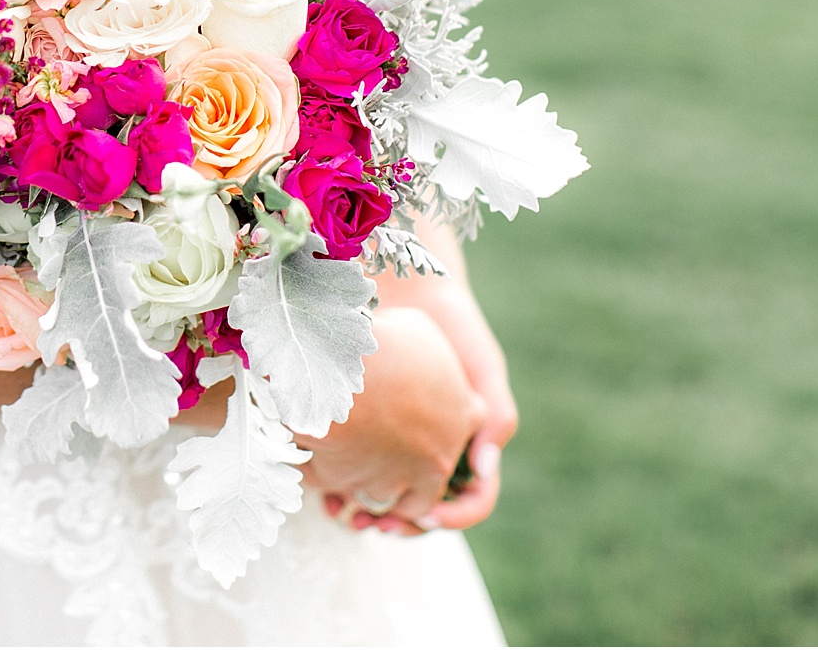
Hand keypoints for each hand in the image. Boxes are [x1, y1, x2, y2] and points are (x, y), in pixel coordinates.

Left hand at [324, 233, 518, 535]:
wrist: (412, 292)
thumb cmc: (454, 330)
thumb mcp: (483, 367)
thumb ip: (495, 417)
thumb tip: (484, 467)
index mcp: (467, 443)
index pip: (466, 503)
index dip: (451, 516)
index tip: (426, 516)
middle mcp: (433, 449)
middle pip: (419, 512)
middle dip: (398, 524)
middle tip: (371, 525)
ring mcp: (399, 443)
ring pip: (383, 500)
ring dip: (365, 514)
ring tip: (343, 514)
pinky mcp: (362, 432)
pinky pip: (349, 473)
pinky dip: (339, 488)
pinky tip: (322, 492)